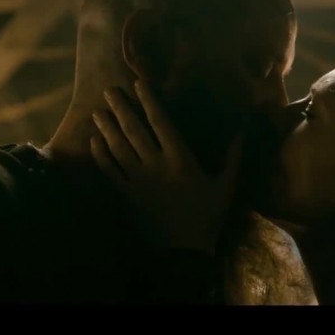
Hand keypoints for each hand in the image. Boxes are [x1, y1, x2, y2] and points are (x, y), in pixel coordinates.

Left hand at [90, 79, 242, 254]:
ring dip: (107, 128)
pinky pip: (110, 171)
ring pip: (118, 148)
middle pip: (134, 130)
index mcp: (180, 159)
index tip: (139, 84)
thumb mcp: (226, 186)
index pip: (161, 123)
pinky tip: (94, 142)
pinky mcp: (128, 195)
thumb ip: (232, 159)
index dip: (149, 101)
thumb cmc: (208, 216)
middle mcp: (156, 165)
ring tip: (98, 111)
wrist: (184, 250)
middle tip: (110, 90)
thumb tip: (241, 133)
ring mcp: (139, 180)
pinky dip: (101, 156)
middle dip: (121, 108)